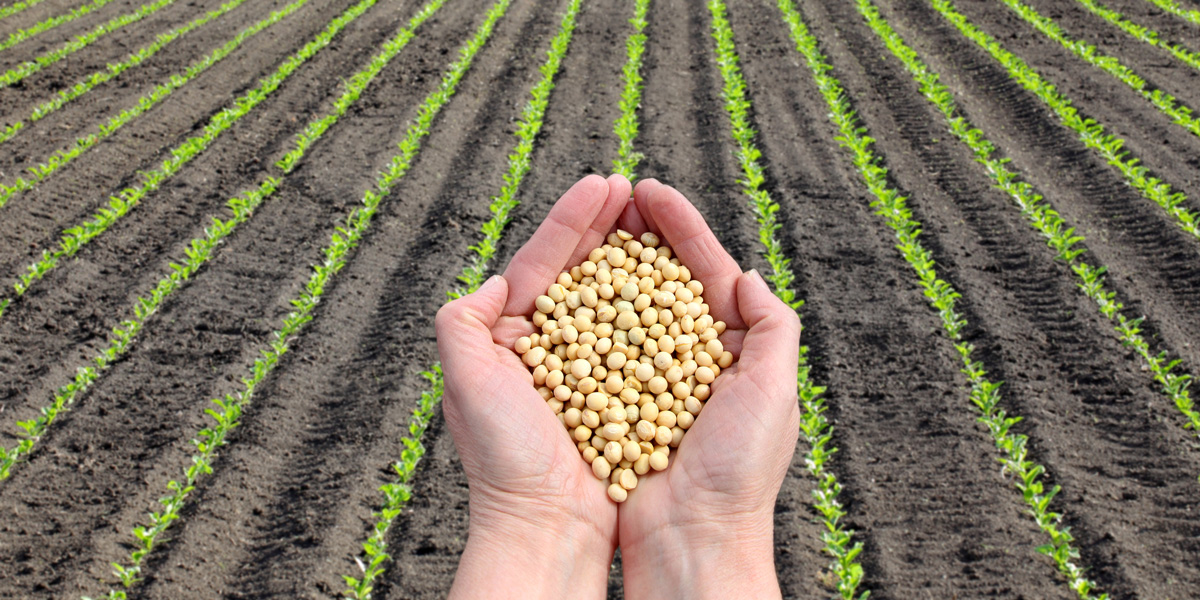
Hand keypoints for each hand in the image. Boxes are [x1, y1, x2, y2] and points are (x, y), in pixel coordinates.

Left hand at [437, 174, 631, 599]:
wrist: (547, 526)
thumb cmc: (503, 459)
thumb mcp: (465, 381)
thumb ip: (462, 322)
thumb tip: (492, 282)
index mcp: (509, 340)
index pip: (541, 264)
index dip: (572, 221)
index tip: (604, 183)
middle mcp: (549, 351)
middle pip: (580, 273)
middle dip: (605, 227)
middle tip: (632, 188)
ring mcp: (587, 371)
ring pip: (613, 299)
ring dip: (633, 257)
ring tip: (654, 219)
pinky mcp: (621, 394)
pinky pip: (640, 340)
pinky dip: (655, 307)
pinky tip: (672, 281)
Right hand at [614, 180, 800, 599]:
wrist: (691, 539)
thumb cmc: (738, 472)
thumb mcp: (775, 391)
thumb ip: (771, 327)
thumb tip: (745, 274)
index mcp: (731, 350)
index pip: (705, 270)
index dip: (680, 226)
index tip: (649, 190)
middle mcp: (686, 358)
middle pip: (660, 278)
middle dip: (639, 233)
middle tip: (614, 192)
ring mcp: (644, 377)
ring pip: (622, 305)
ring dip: (607, 261)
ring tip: (588, 223)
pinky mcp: (608, 399)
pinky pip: (591, 346)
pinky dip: (580, 313)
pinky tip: (564, 284)